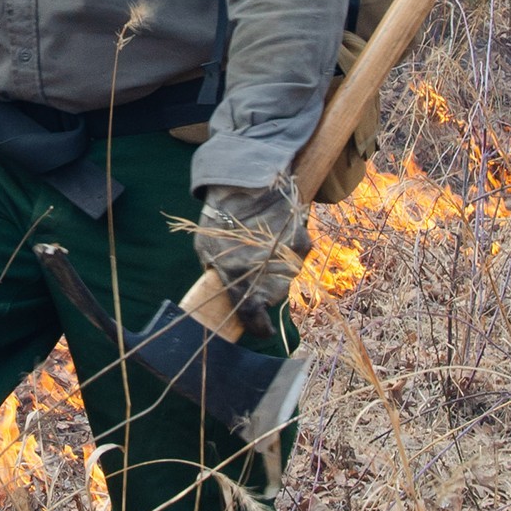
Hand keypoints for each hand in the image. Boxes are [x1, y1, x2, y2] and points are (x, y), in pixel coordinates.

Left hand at [194, 174, 309, 335]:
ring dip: (276, 268)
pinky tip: (274, 235)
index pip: (256, 322)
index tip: (262, 329)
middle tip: (251, 269)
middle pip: (273, 297)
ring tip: (261, 247)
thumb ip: (220, 276)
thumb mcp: (207, 250)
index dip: (260, 328)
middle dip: (263, 289)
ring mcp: (288, 261)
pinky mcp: (303, 243)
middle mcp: (269, 277)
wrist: (246, 181)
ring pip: (286, 276)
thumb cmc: (219, 218)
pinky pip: (296, 256)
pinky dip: (287, 251)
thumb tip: (225, 294)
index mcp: (241, 283)